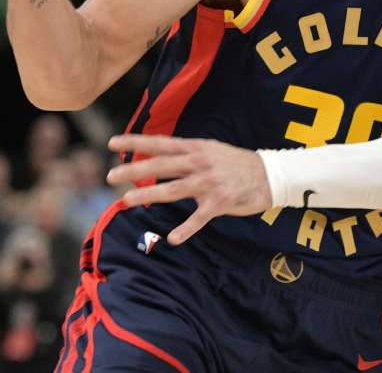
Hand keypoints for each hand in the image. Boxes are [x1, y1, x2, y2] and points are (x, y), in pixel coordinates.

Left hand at [107, 135, 272, 244]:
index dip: (135, 142)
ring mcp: (209, 183)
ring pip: (172, 190)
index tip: (112, 143)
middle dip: (133, 170)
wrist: (271, 175)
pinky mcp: (219, 202)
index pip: (161, 144)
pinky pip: (198, 218)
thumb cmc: (237, 164)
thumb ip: (187, 154)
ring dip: (147, 196)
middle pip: (161, 166)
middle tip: (110, 175)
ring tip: (126, 201)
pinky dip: (185, 230)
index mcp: (196, 148)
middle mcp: (200, 163)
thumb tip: (160, 157)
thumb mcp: (212, 150)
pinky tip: (172, 239)